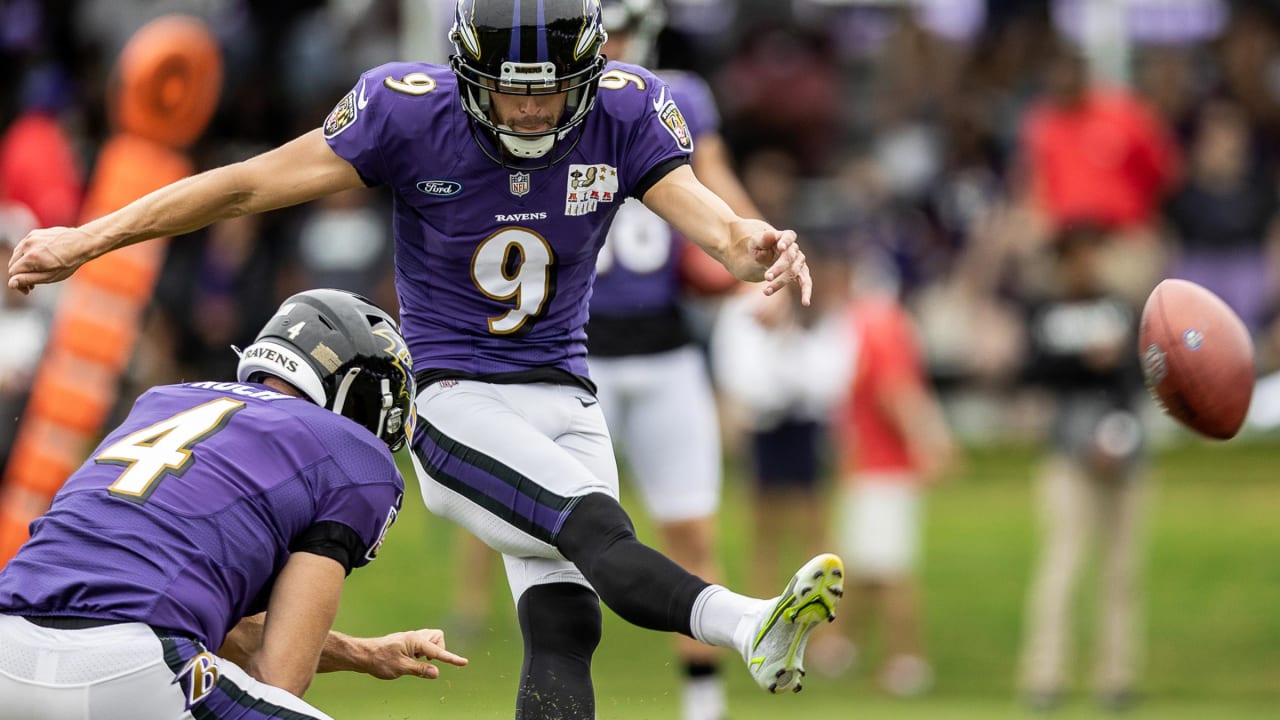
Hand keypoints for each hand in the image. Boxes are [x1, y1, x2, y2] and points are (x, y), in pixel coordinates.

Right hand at [8, 226, 93, 293]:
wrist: (82, 243)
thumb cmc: (69, 262)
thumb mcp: (50, 276)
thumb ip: (29, 280)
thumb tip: (11, 283)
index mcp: (31, 257)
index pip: (13, 272)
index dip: (19, 283)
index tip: (29, 290)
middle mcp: (28, 245)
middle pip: (13, 263)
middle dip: (20, 274)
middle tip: (33, 284)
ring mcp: (30, 237)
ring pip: (17, 254)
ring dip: (23, 264)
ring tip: (37, 271)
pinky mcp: (34, 233)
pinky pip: (24, 246)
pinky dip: (28, 254)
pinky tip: (40, 259)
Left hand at [348, 628, 468, 679]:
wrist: (363, 654)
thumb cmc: (380, 660)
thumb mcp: (400, 668)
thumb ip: (420, 670)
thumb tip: (436, 672)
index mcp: (415, 641)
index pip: (438, 651)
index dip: (451, 658)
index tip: (464, 663)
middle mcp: (415, 636)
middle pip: (438, 637)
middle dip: (439, 649)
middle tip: (425, 662)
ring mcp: (411, 638)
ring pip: (431, 639)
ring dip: (430, 650)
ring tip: (416, 661)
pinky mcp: (407, 642)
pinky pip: (423, 643)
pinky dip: (423, 652)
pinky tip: (411, 660)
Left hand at [747, 226, 811, 305]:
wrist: (764, 255)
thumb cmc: (759, 246)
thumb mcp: (755, 242)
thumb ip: (762, 239)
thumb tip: (771, 235)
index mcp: (785, 237)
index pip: (789, 237)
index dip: (786, 242)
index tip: (780, 247)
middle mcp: (795, 249)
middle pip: (790, 258)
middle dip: (778, 268)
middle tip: (766, 277)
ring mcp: (799, 261)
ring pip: (793, 272)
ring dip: (780, 283)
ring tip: (766, 292)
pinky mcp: (800, 273)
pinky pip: (805, 282)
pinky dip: (806, 292)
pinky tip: (806, 303)